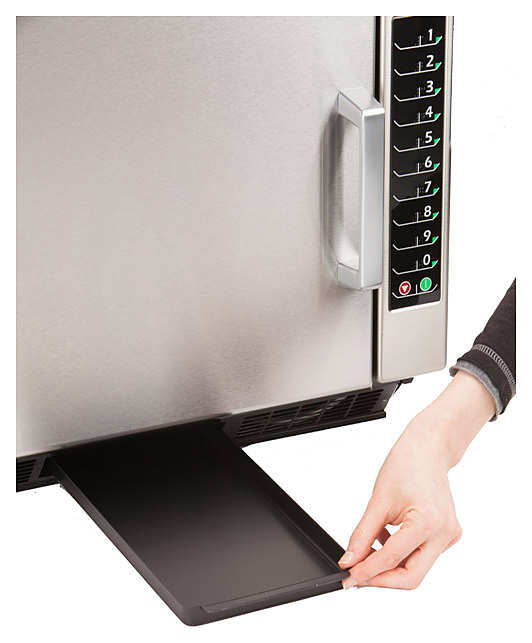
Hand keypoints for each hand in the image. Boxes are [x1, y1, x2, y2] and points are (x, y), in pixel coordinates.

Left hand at [338, 371, 495, 589]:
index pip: (392, 560)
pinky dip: (402, 554)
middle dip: (382, 579)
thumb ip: (362, 535)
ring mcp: (449, 536)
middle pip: (411, 576)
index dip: (367, 571)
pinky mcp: (448, 535)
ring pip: (417, 568)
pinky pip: (422, 555)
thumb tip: (350, 560)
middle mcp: (445, 534)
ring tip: (369, 549)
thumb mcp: (377, 501)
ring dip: (390, 565)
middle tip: (357, 575)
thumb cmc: (406, 465)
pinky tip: (387, 539)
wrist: (427, 449)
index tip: (349, 578)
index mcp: (428, 522)